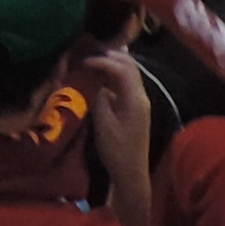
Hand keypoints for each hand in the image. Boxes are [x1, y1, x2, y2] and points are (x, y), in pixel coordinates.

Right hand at [77, 50, 154, 194]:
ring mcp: (139, 101)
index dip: (103, 60)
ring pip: (128, 73)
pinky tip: (98, 76)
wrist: (130, 172)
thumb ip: (99, 97)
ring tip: (91, 60)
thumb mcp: (103, 123)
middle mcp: (141, 96)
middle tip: (88, 53)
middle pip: (129, 66)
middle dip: (110, 55)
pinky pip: (124, 83)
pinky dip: (112, 75)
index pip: (122, 69)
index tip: (83, 61)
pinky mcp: (133, 107)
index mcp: (136, 99)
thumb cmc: (116, 150)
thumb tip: (93, 78)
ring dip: (111, 64)